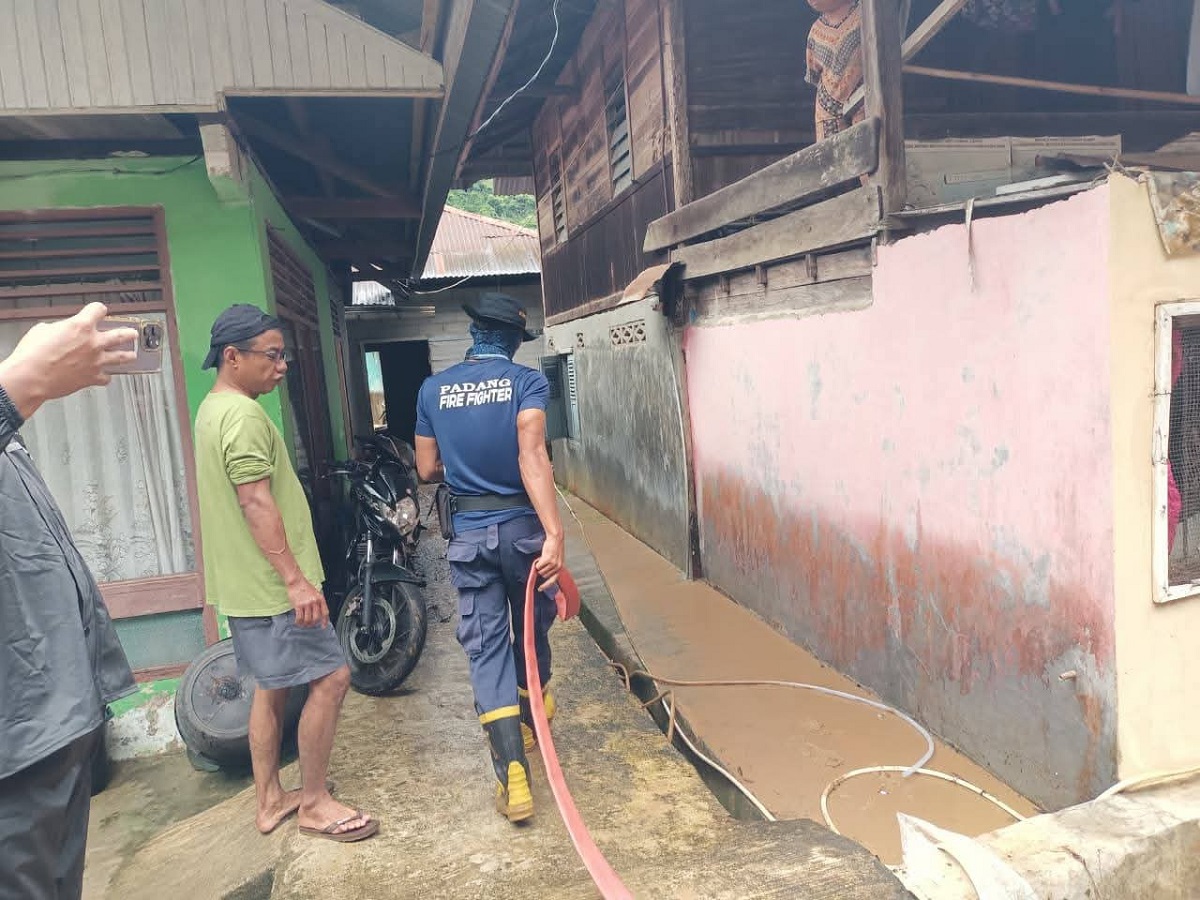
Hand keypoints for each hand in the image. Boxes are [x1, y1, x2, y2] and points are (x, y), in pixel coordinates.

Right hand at [0, 303, 137, 418]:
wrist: (31, 377)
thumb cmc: (32, 354)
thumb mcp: (43, 330)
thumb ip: (60, 328)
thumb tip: (63, 331)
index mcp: (81, 326)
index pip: (98, 310)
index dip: (98, 309)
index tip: (99, 311)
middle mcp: (93, 342)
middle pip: (120, 334)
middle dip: (128, 333)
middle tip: (133, 333)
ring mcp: (96, 360)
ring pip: (121, 357)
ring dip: (127, 356)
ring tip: (132, 355)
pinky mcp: (93, 377)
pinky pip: (106, 377)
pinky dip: (105, 376)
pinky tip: (105, 376)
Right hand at [288, 579, 328, 627]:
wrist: (296, 581)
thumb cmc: (305, 587)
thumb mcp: (316, 593)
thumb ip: (318, 602)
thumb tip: (319, 613)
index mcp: (320, 599)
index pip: (325, 612)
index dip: (325, 621)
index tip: (323, 626)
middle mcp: (315, 602)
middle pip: (316, 618)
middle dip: (313, 624)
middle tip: (310, 625)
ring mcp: (307, 604)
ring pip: (308, 619)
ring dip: (305, 624)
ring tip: (303, 624)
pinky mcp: (298, 605)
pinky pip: (299, 618)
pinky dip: (299, 622)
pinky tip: (298, 622)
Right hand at [534, 533, 564, 590]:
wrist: (556, 539)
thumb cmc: (555, 548)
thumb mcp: (556, 560)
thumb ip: (552, 567)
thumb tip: (543, 575)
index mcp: (560, 568)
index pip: (553, 580)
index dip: (546, 585)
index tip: (540, 588)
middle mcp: (558, 567)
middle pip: (544, 575)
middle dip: (542, 569)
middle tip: (544, 561)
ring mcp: (553, 564)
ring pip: (541, 571)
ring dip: (540, 565)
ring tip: (544, 558)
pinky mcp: (548, 560)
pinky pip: (538, 566)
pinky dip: (538, 562)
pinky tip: (542, 556)